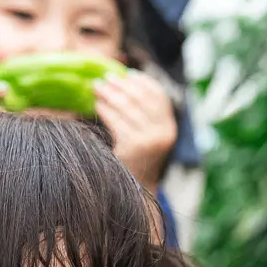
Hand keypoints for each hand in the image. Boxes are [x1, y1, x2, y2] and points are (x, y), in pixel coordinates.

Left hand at [92, 70, 176, 188]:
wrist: (135, 192)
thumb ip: (145, 116)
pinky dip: (105, 109)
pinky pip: (115, 120)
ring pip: (127, 107)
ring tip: (97, 87)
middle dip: (122, 85)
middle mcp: (163, 133)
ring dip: (110, 93)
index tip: (127, 74)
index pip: (159, 96)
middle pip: (141, 98)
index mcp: (170, 129)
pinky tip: (96, 104)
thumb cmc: (137, 162)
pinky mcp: (132, 146)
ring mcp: (149, 140)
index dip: (143, 82)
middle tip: (106, 77)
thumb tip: (127, 82)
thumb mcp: (149, 138)